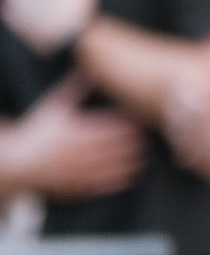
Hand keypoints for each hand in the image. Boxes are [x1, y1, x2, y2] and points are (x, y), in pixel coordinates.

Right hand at [0, 75, 146, 200]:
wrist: (17, 161)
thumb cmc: (38, 130)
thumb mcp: (53, 106)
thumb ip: (75, 89)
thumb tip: (91, 69)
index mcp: (71, 132)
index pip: (105, 129)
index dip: (124, 128)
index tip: (139, 125)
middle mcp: (73, 153)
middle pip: (110, 150)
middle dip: (129, 146)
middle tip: (145, 141)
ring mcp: (73, 171)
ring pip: (107, 169)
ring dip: (127, 164)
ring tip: (141, 159)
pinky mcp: (72, 186)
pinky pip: (98, 186)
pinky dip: (116, 182)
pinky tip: (129, 176)